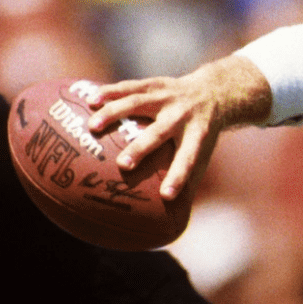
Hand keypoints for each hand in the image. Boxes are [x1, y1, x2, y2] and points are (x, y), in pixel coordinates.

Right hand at [86, 58, 263, 199]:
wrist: (214, 92)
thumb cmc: (202, 133)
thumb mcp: (204, 152)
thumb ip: (187, 179)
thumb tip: (171, 219)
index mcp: (197, 135)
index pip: (189, 160)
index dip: (178, 177)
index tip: (166, 196)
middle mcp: (182, 116)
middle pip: (159, 132)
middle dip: (141, 148)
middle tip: (122, 165)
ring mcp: (168, 97)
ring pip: (139, 103)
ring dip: (115, 113)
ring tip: (92, 126)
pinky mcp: (155, 84)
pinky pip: (130, 86)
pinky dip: (110, 92)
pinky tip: (89, 100)